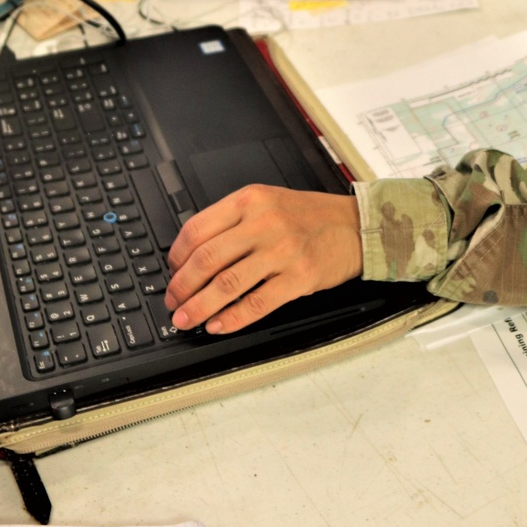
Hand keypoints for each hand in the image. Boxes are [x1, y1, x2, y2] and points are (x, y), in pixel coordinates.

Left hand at [165, 185, 362, 333]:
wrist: (354, 225)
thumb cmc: (309, 216)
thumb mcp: (268, 201)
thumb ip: (234, 221)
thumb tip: (194, 255)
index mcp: (250, 200)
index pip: (198, 228)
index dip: (176, 255)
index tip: (171, 271)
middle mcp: (263, 222)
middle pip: (207, 258)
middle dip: (181, 286)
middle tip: (172, 300)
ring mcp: (282, 251)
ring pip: (226, 284)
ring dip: (199, 307)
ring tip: (185, 319)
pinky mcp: (298, 277)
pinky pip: (256, 304)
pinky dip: (232, 319)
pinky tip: (218, 325)